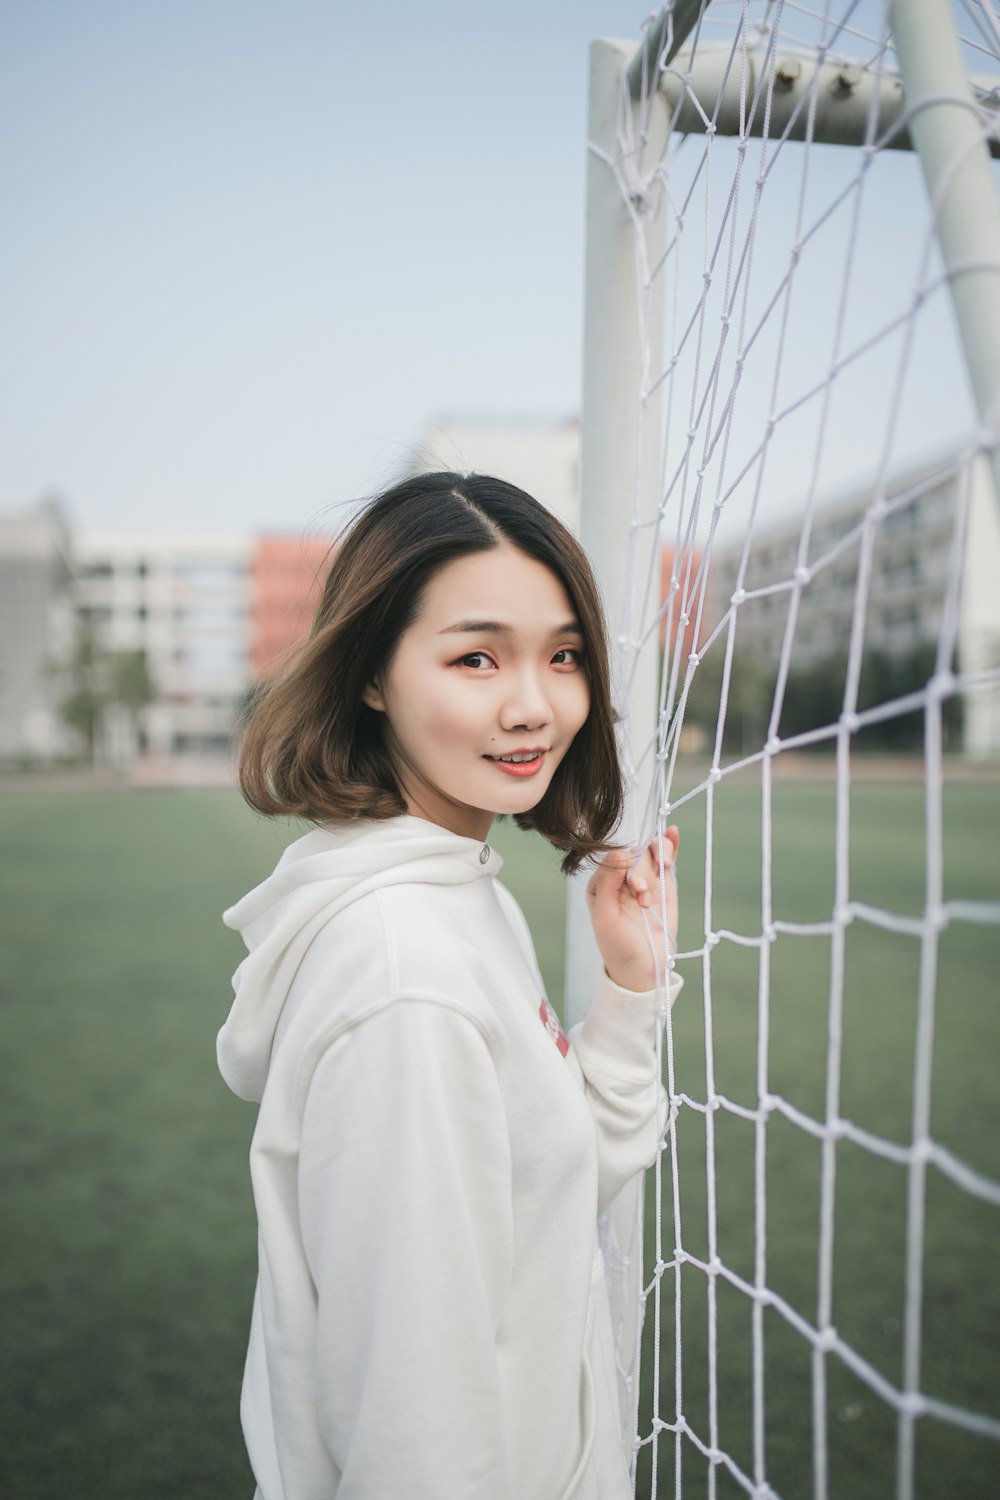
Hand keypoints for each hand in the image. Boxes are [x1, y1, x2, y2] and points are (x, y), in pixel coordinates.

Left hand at [586, 827, 679, 992]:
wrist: (643, 969)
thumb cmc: (617, 946)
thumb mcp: (605, 918)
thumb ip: (607, 884)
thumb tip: (619, 851)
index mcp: (601, 882)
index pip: (612, 858)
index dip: (625, 866)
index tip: (635, 888)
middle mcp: (621, 878)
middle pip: (634, 855)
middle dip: (640, 872)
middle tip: (643, 897)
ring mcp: (644, 880)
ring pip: (650, 853)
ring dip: (657, 860)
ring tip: (658, 880)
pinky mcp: (664, 885)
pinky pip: (666, 860)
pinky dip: (669, 846)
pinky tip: (673, 833)